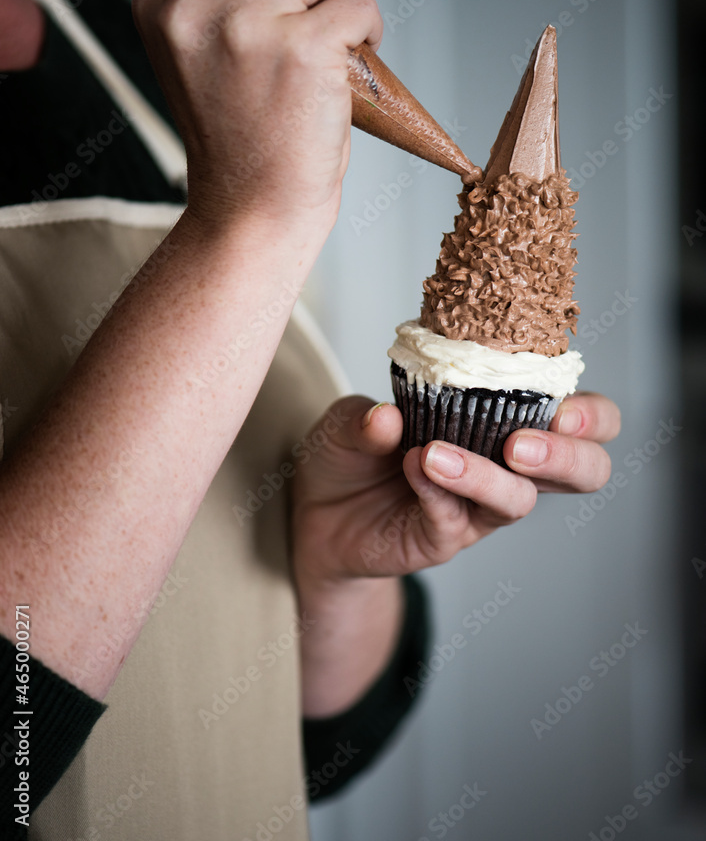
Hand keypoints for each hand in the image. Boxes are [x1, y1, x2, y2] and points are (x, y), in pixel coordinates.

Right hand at [131, 0, 382, 236]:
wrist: (252, 210)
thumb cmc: (238, 134)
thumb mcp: (193, 52)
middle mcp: (193, 3)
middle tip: (300, 18)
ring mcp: (247, 23)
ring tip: (324, 47)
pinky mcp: (302, 48)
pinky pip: (358, 1)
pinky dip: (368, 32)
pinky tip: (347, 71)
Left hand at [291, 392, 619, 582]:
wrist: (316, 510)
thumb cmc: (355, 450)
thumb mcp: (352, 418)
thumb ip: (368, 416)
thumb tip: (386, 417)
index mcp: (507, 416)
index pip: (582, 416)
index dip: (591, 414)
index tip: (564, 406)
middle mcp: (508, 463)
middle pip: (582, 470)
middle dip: (568, 457)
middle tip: (524, 444)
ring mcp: (481, 506)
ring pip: (517, 500)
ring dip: (486, 475)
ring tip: (437, 455)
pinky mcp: (447, 537)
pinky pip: (455, 518)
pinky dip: (436, 491)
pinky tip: (414, 468)